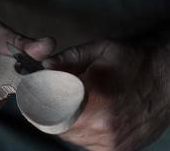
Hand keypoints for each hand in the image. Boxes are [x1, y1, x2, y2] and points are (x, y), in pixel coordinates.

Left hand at [44, 39, 169, 150]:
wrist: (168, 81)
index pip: (48, 108)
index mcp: (96, 98)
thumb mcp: (101, 49)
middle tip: (54, 94)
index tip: (34, 92)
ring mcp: (109, 142)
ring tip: (74, 102)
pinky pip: (84, 142)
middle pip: (55, 125)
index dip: (37, 101)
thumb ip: (68, 58)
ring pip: (68, 136)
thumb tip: (44, 66)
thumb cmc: (134, 61)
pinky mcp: (116, 150)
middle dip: (49, 109)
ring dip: (63, 120)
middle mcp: (102, 126)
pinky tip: (87, 114)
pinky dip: (79, 129)